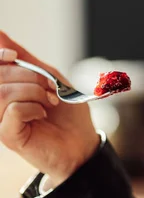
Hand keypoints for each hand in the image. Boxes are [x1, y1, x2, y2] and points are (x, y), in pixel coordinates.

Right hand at [0, 31, 99, 186]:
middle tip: (50, 87)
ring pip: (3, 92)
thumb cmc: (64, 109)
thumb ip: (23, 58)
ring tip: (49, 100)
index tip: (14, 56)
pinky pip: (12, 110)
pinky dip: (32, 106)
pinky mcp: (8, 136)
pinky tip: (42, 113)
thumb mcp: (47, 75)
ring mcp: (0, 121)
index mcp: (5, 87)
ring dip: (33, 91)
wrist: (81, 140)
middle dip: (29, 75)